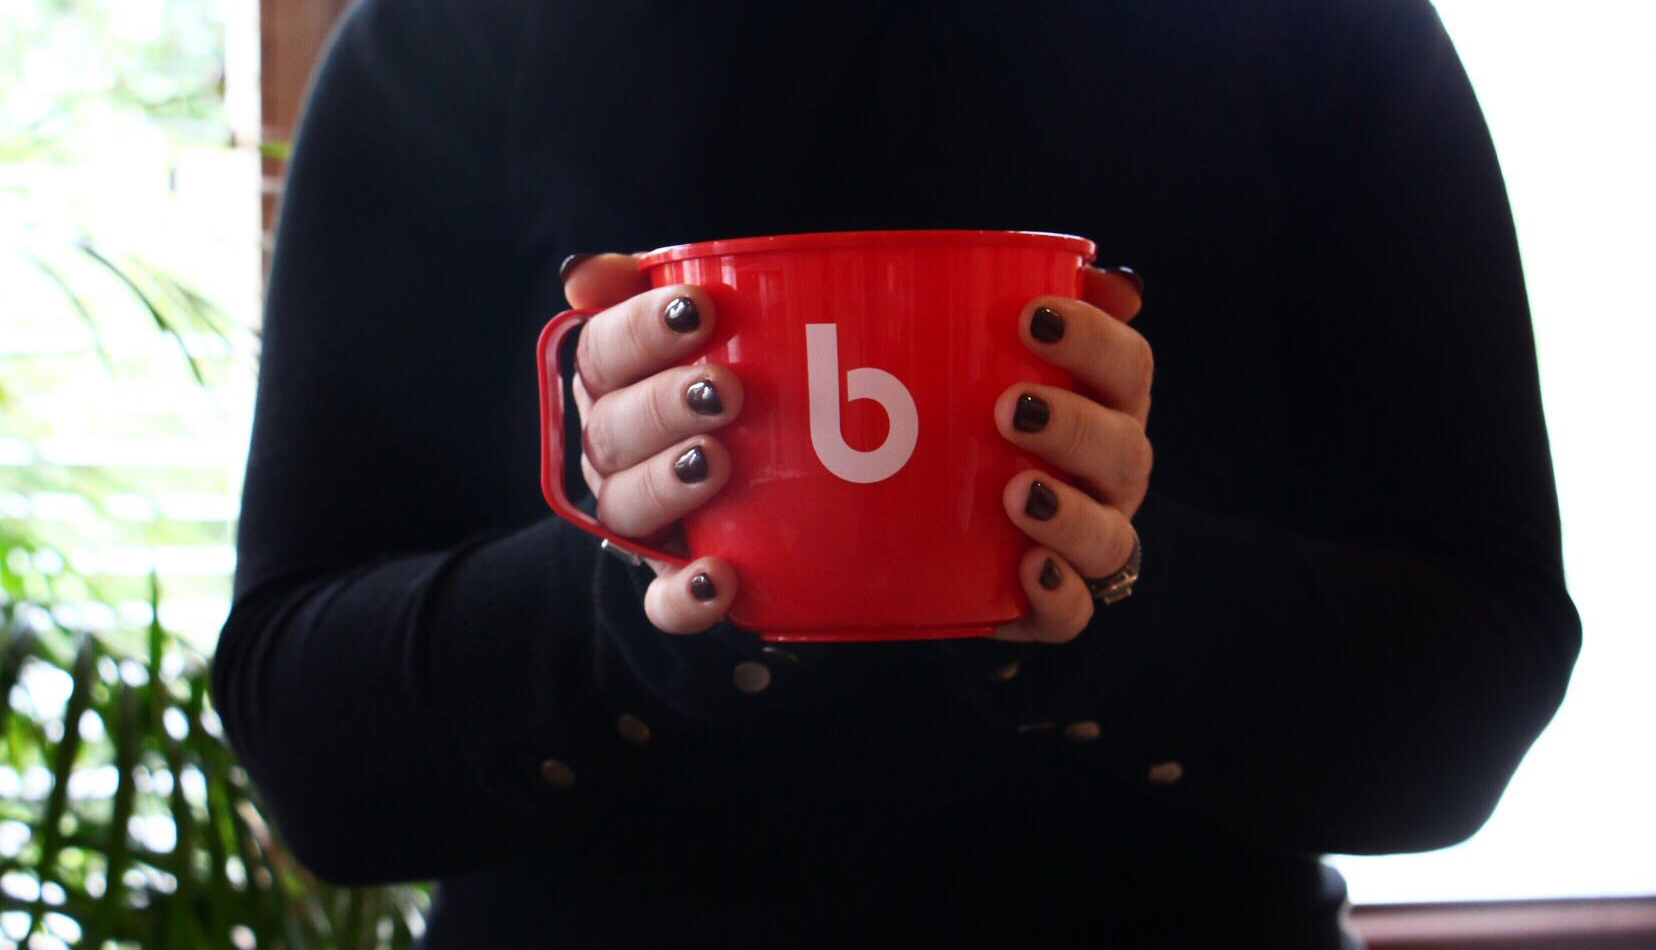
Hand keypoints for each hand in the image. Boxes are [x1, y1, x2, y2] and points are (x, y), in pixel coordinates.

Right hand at [559, 253, 742, 633]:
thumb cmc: (720, 392)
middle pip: (611, 429)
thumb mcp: (693, 336)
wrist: (745, 505)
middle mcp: (609, 454)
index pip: (600, 353)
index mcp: (610, 387)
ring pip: (626, 506)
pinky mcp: (668, 585)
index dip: (640, 330)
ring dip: (668, 483)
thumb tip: (586, 272)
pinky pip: (661, 602)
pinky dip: (683, 596)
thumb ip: (648, 290)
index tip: (701, 307)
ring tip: (718, 462)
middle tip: (727, 389)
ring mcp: (636, 522)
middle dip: (664, 406)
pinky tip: (719, 578)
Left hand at [990, 267, 1151, 642]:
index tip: (1030, 314)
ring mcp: (1091, 543)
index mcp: (1106, 408)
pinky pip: (1073, 613)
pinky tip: (1029, 571)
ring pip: (1108, 536)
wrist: (969, 551)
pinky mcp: (1055, 606)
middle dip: (1072, 425)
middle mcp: (1112, 476)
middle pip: (1123, 448)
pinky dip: (1057, 596)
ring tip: (1016, 494)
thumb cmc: (988, 438)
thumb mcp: (990, 373)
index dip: (1092, 338)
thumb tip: (1088, 267)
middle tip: (1009, 407)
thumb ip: (1017, 322)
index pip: (1127, 366)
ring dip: (1067, 513)